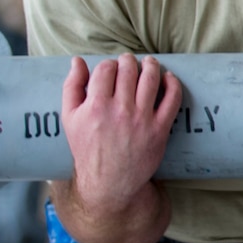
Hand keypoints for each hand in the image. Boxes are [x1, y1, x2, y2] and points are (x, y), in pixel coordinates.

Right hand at [60, 53, 181, 210]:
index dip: (109, 64)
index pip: (106, 69)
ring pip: (150, 78)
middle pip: (128, 69)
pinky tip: (168, 78)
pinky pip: (172, 99)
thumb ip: (72, 87)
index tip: (111, 68)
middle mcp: (120, 110)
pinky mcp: (159, 130)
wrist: (109, 181)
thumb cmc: (88, 148)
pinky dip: (173, 83)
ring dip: (151, 65)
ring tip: (149, 63)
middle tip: (128, 61)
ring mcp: (141, 119)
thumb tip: (78, 61)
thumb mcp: (69, 118)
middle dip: (128, 60)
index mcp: (96, 106)